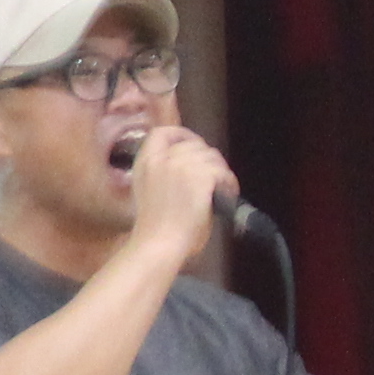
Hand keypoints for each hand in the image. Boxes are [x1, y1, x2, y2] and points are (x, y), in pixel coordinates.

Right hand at [124, 123, 234, 253]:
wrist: (159, 241)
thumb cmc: (154, 226)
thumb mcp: (147, 190)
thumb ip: (160, 172)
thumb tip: (188, 164)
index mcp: (144, 162)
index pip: (162, 132)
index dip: (181, 135)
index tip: (192, 144)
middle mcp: (161, 158)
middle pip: (194, 144)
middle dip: (208, 158)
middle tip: (214, 176)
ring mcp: (181, 166)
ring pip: (212, 156)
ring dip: (220, 171)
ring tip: (221, 188)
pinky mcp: (201, 177)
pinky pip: (223, 172)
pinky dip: (229, 183)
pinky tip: (226, 194)